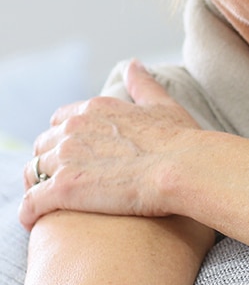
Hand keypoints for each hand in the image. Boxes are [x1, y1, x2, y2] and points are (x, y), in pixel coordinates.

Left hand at [19, 60, 199, 229]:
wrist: (181, 167)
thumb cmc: (179, 139)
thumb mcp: (161, 104)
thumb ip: (143, 84)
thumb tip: (133, 64)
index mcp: (96, 108)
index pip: (60, 120)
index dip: (64, 137)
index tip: (75, 154)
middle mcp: (75, 127)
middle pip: (43, 144)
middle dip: (49, 161)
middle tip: (66, 180)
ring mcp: (67, 157)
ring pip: (33, 171)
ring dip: (39, 185)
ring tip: (51, 203)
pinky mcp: (64, 188)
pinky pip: (30, 203)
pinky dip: (30, 212)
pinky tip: (38, 220)